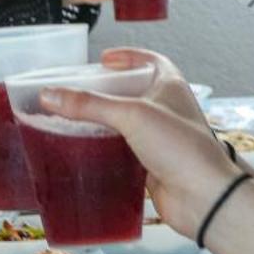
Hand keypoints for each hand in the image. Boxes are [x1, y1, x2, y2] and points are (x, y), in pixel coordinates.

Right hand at [38, 46, 235, 235]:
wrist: (203, 197)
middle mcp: (167, 110)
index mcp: (170, 87)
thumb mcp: (132, 115)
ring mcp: (160, 139)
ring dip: (106, 121)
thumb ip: (89, 104)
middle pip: (134, 92)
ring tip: (77, 118)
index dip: (128, 57)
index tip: (104, 59)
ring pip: (128, 124)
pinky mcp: (151, 165)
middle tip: (82, 90)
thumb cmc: (181, 148)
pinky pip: (125, 151)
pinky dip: (107, 149)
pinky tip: (87, 150)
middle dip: (109, 91)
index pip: (150, 61)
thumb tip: (50, 95)